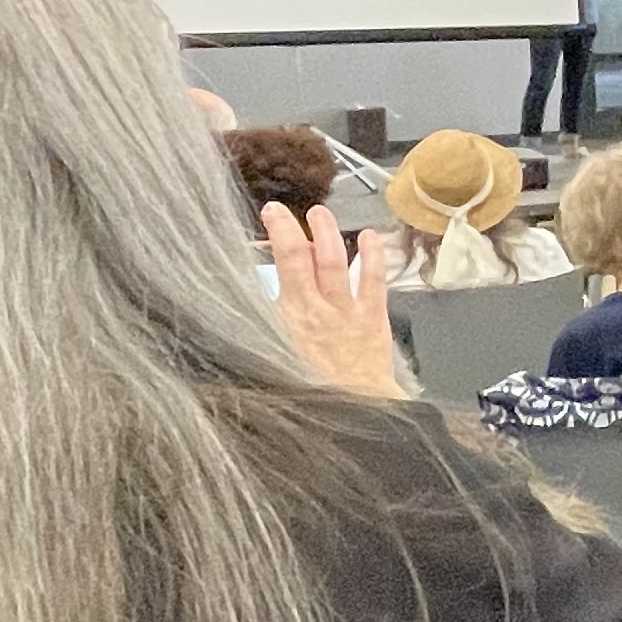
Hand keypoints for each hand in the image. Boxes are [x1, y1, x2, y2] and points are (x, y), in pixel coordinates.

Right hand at [261, 204, 402, 397]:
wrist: (354, 411)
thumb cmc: (310, 391)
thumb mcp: (272, 361)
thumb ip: (261, 332)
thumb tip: (247, 307)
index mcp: (289, 319)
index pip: (280, 268)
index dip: (277, 235)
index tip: (270, 214)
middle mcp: (317, 309)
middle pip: (304, 258)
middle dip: (292, 229)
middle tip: (283, 211)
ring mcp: (348, 311)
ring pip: (337, 262)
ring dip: (329, 234)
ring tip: (320, 213)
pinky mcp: (373, 317)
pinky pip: (374, 280)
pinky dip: (373, 255)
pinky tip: (370, 236)